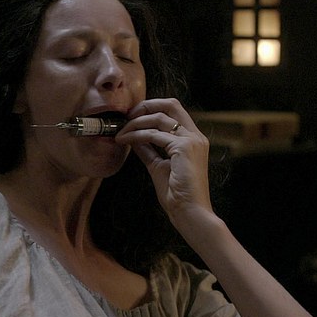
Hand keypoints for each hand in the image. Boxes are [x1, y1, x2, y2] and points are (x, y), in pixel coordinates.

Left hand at [116, 98, 212, 226]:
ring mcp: (192, 140)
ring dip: (135, 123)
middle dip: (145, 106)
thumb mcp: (159, 166)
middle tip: (126, 116)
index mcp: (194, 139)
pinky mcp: (184, 148)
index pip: (174, 111)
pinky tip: (125, 140)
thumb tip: (134, 139)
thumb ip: (149, 150)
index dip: (152, 108)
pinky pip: (154, 135)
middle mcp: (196, 135)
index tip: (133, 116)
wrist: (190, 212)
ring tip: (120, 133)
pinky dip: (136, 135)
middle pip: (170, 104)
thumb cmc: (177, 195)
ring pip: (158, 118)